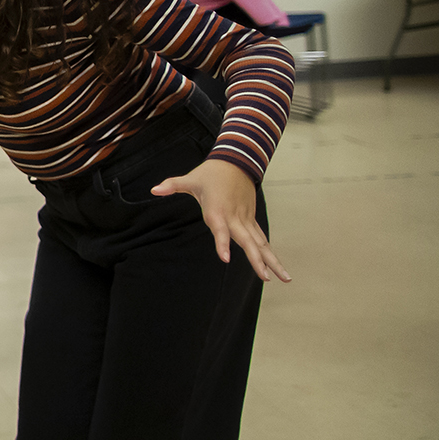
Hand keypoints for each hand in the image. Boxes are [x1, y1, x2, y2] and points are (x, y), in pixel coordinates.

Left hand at [151, 159, 289, 282]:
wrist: (236, 161)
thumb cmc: (210, 173)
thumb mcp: (190, 179)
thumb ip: (172, 185)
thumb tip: (153, 190)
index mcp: (217, 210)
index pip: (220, 229)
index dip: (222, 243)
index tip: (226, 258)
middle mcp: (234, 217)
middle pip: (247, 241)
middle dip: (257, 260)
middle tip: (266, 278)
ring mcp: (245, 218)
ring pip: (260, 243)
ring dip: (272, 260)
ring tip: (285, 278)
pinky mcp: (250, 218)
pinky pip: (261, 238)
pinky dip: (268, 252)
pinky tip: (276, 266)